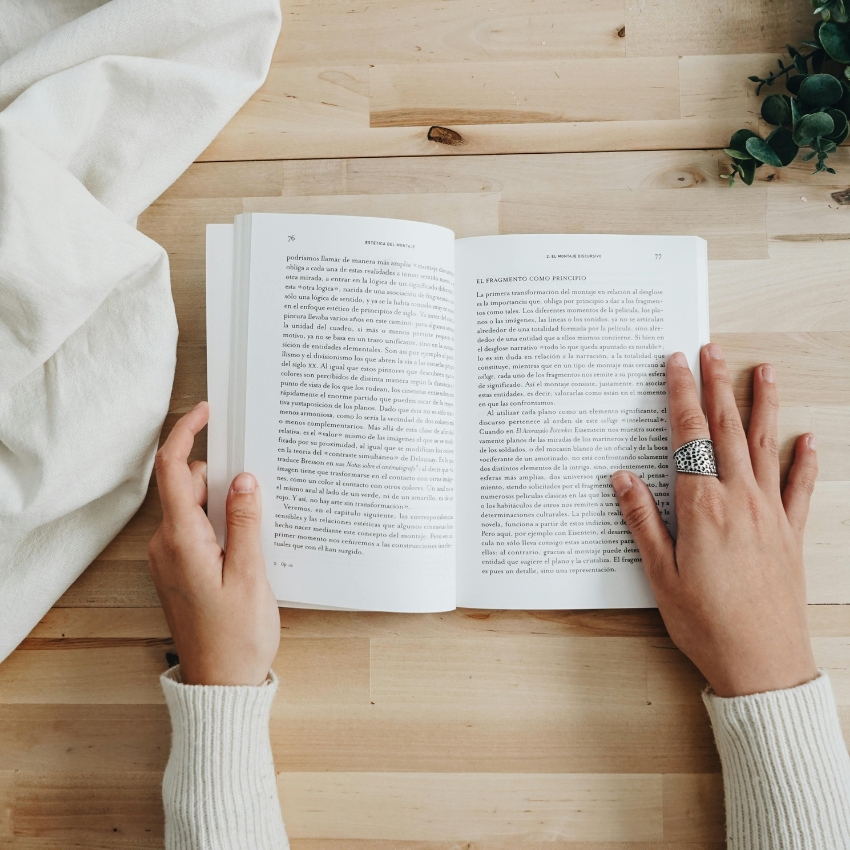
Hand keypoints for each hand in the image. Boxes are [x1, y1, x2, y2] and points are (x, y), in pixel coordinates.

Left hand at [148, 402, 279, 685]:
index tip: (206, 411)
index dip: (185, 432)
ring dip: (223, 502)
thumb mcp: (250, 574)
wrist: (221, 684)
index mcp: (180, 540)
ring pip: (194, 507)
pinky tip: (248, 540)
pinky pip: (196, 529)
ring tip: (261, 521)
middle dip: (222, 476)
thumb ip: (245, 522)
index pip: (173, 470)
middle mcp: (166, 544)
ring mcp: (170, 558)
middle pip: (187, 485)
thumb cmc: (237, 636)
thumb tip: (243, 480)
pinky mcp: (180, 569)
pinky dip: (219, 523)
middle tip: (261, 482)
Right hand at [611, 344, 817, 697]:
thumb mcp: (660, 575)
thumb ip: (642, 520)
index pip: (688, 437)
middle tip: (713, 350)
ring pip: (765, 446)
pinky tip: (808, 439)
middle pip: (727, 430)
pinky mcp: (790, 534)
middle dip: (718, 385)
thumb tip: (622, 477)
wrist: (763, 664)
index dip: (681, 396)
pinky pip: (800, 488)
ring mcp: (770, 514)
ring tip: (763, 372)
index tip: (676, 364)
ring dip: (763, 405)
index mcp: (702, 507)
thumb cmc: (706, 623)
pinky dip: (805, 460)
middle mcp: (739, 501)